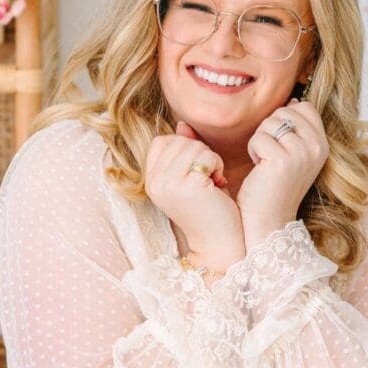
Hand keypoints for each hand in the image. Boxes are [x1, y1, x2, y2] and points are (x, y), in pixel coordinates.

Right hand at [145, 122, 244, 266]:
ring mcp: (169, 184)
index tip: (195, 170)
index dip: (184, 148)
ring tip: (212, 181)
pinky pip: (207, 156)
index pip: (161, 141)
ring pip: (194, 145)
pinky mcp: (189, 185)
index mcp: (150, 180)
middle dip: (200, 153)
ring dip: (211, 159)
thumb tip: (183, 124)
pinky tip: (218, 184)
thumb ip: (184, 150)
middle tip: (207, 177)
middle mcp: (155, 182)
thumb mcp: (190, 176)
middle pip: (179, 140)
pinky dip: (218, 166)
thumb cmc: (208, 208)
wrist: (217, 243)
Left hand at [236, 100, 328, 248]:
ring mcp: (301, 153)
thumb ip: (298, 129)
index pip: (304, 107)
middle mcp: (317, 147)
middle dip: (270, 129)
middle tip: (271, 155)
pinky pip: (258, 138)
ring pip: (270, 122)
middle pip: (285, 110)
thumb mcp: (295, 155)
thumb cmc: (275, 187)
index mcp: (323, 144)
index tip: (281, 144)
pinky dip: (253, 151)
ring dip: (260, 141)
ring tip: (266, 163)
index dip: (285, 119)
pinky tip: (260, 170)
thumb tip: (294, 99)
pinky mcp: (282, 160)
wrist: (270, 222)